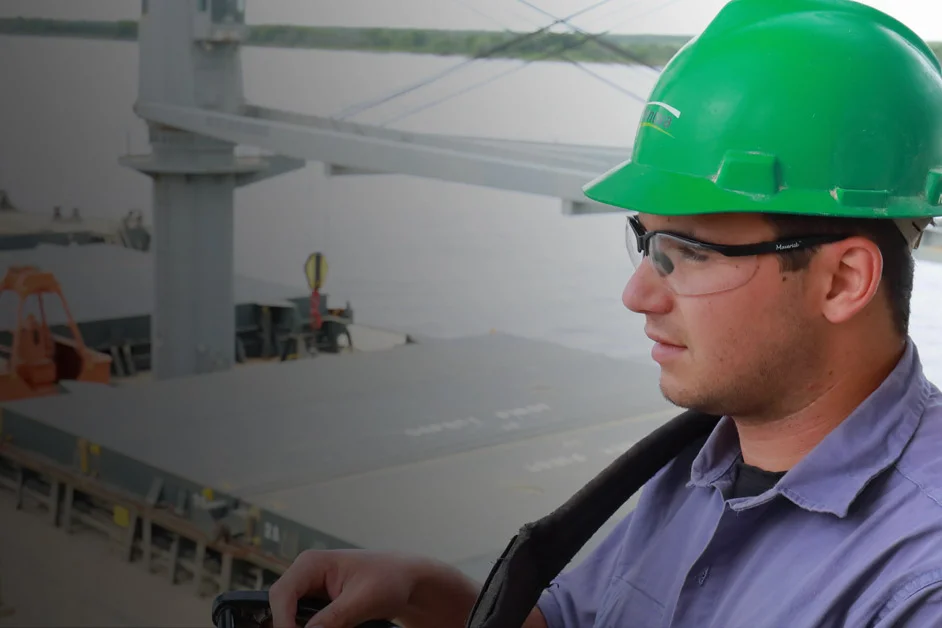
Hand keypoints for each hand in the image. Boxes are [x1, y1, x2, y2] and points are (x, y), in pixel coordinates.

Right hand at [268, 549, 426, 627]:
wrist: (407, 582)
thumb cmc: (390, 579)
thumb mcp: (364, 600)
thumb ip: (335, 617)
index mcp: (311, 563)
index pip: (282, 594)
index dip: (282, 621)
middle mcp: (306, 575)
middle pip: (281, 608)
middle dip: (289, 626)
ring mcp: (311, 590)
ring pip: (291, 618)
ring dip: (299, 627)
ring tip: (339, 626)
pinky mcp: (318, 605)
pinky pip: (304, 622)